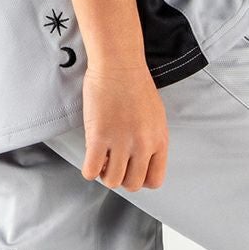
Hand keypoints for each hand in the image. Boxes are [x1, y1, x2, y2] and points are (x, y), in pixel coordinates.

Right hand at [81, 63, 168, 190]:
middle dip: (122, 178)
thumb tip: (142, 160)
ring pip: (112, 181)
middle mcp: (142, 145)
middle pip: (133, 184)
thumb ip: (152, 141)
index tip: (132, 171)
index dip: (141, 179)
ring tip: (102, 160)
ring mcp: (121, 142)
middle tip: (114, 165)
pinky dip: (89, 171)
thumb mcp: (156, 118)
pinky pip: (92, 170)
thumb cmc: (136, 85)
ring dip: (105, 175)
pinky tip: (90, 160)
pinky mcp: (98, 136)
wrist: (119, 64)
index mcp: (159, 141)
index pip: (155, 180)